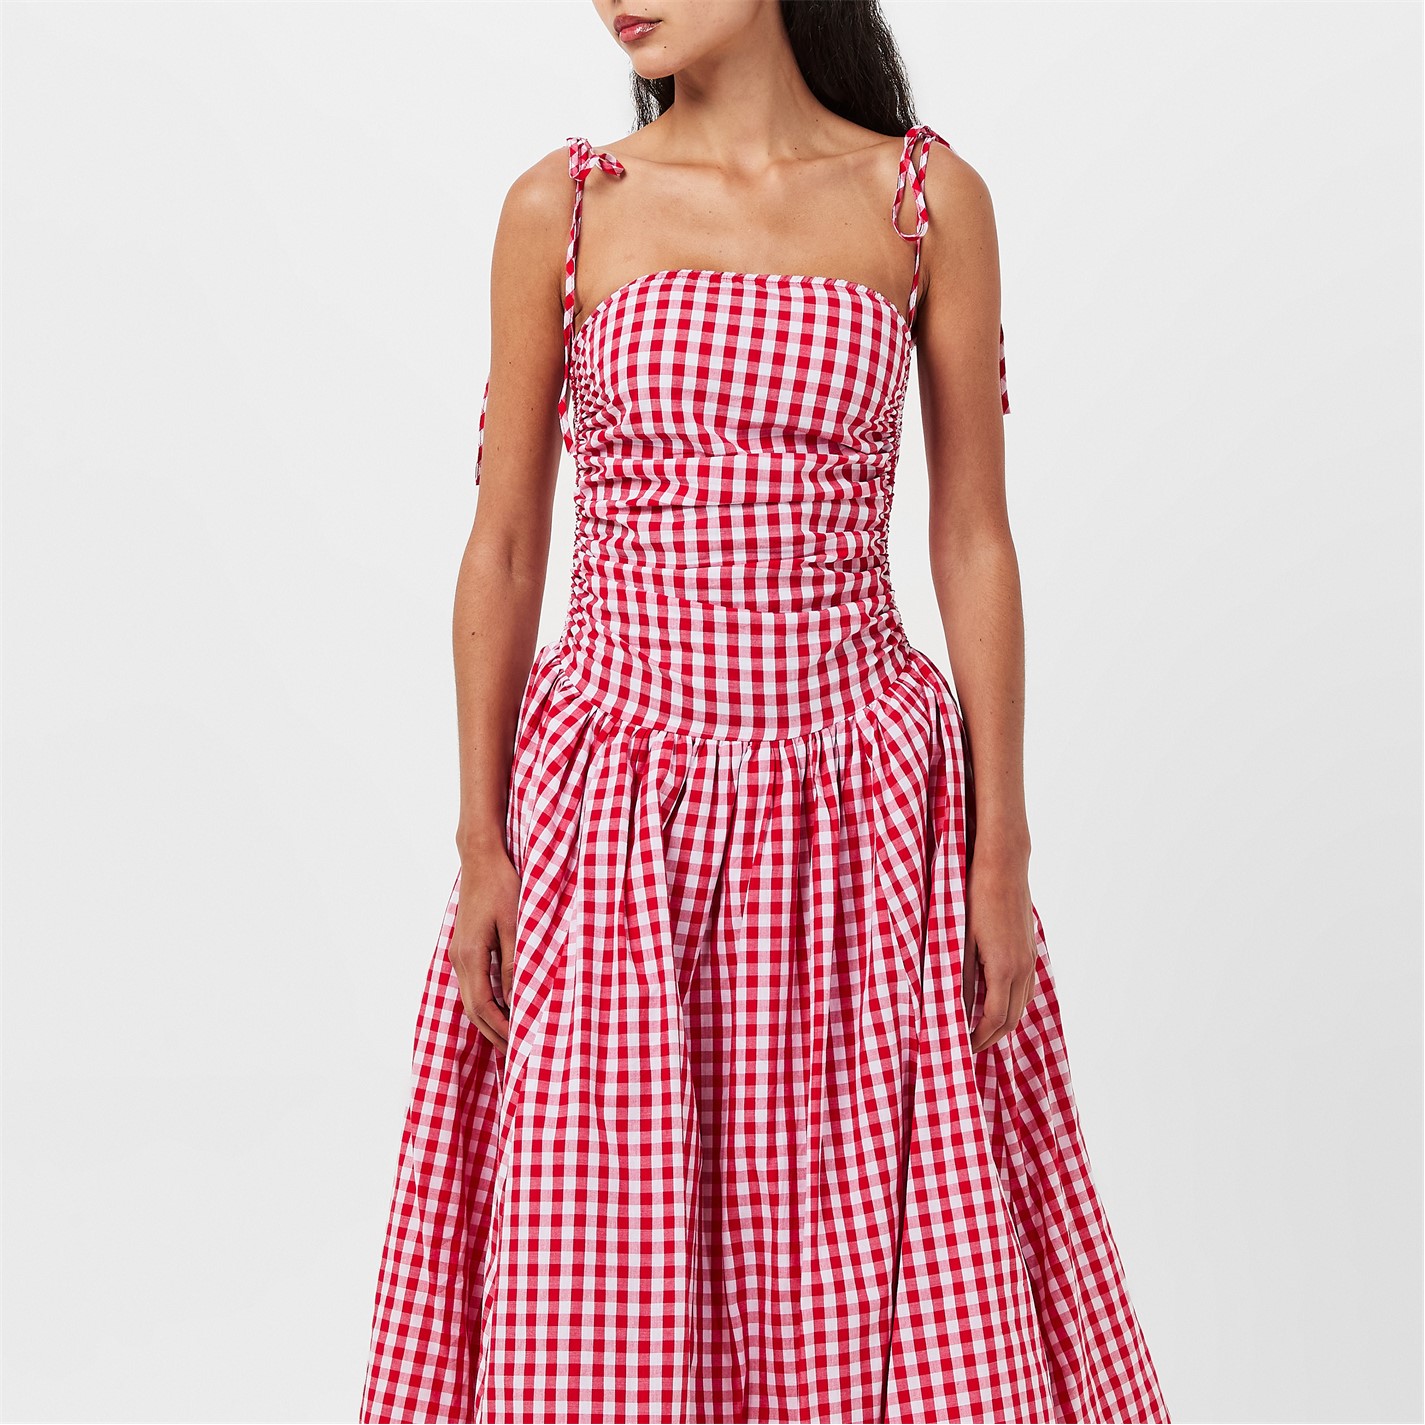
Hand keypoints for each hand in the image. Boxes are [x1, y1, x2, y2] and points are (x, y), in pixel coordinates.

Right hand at [448, 844, 519, 1055]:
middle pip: (472, 1009)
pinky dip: (486, 1002)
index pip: (483, 1006)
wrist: (481, 858)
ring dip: (489, 1020)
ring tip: (511, 1037)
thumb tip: (520, 997)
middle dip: (493, 1033)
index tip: (520, 1045)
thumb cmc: (502, 885)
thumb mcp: (516, 923)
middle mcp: (459, 958)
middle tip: (515, 1054)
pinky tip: (503, 1007)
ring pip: (470, 999)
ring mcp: (458, 953)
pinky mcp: (464, 947)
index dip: (501, 1028)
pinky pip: (473, 984)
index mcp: (471, 955)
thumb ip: (517, 962)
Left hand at [965, 850, 1037, 1052]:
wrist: (1003, 866)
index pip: (995, 1019)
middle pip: (1013, 1018)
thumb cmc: (975, 898)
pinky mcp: (1030, 948)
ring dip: (1004, 1022)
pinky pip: (1026, 987)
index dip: (979, 1038)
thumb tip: (955, 1007)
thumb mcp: (960, 939)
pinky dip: (1013, 1002)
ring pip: (1023, 1004)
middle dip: (992, 1037)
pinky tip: (997, 1000)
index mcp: (1004, 968)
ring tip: (982, 1029)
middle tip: (971, 1046)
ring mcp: (1030, 958)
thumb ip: (961, 976)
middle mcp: (1023, 967)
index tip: (964, 1048)